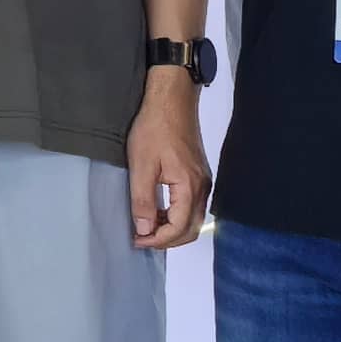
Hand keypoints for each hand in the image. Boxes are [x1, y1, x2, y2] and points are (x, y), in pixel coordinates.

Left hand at [126, 75, 208, 249]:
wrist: (172, 100)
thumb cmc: (154, 129)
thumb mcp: (141, 165)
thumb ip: (143, 200)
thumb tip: (144, 230)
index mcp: (190, 187)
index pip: (179, 229)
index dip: (158, 241)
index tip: (137, 241)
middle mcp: (202, 188)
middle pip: (191, 229)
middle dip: (167, 240)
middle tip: (141, 238)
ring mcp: (203, 181)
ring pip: (192, 219)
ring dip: (172, 228)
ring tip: (146, 226)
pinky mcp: (199, 174)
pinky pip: (192, 205)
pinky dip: (176, 215)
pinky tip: (158, 211)